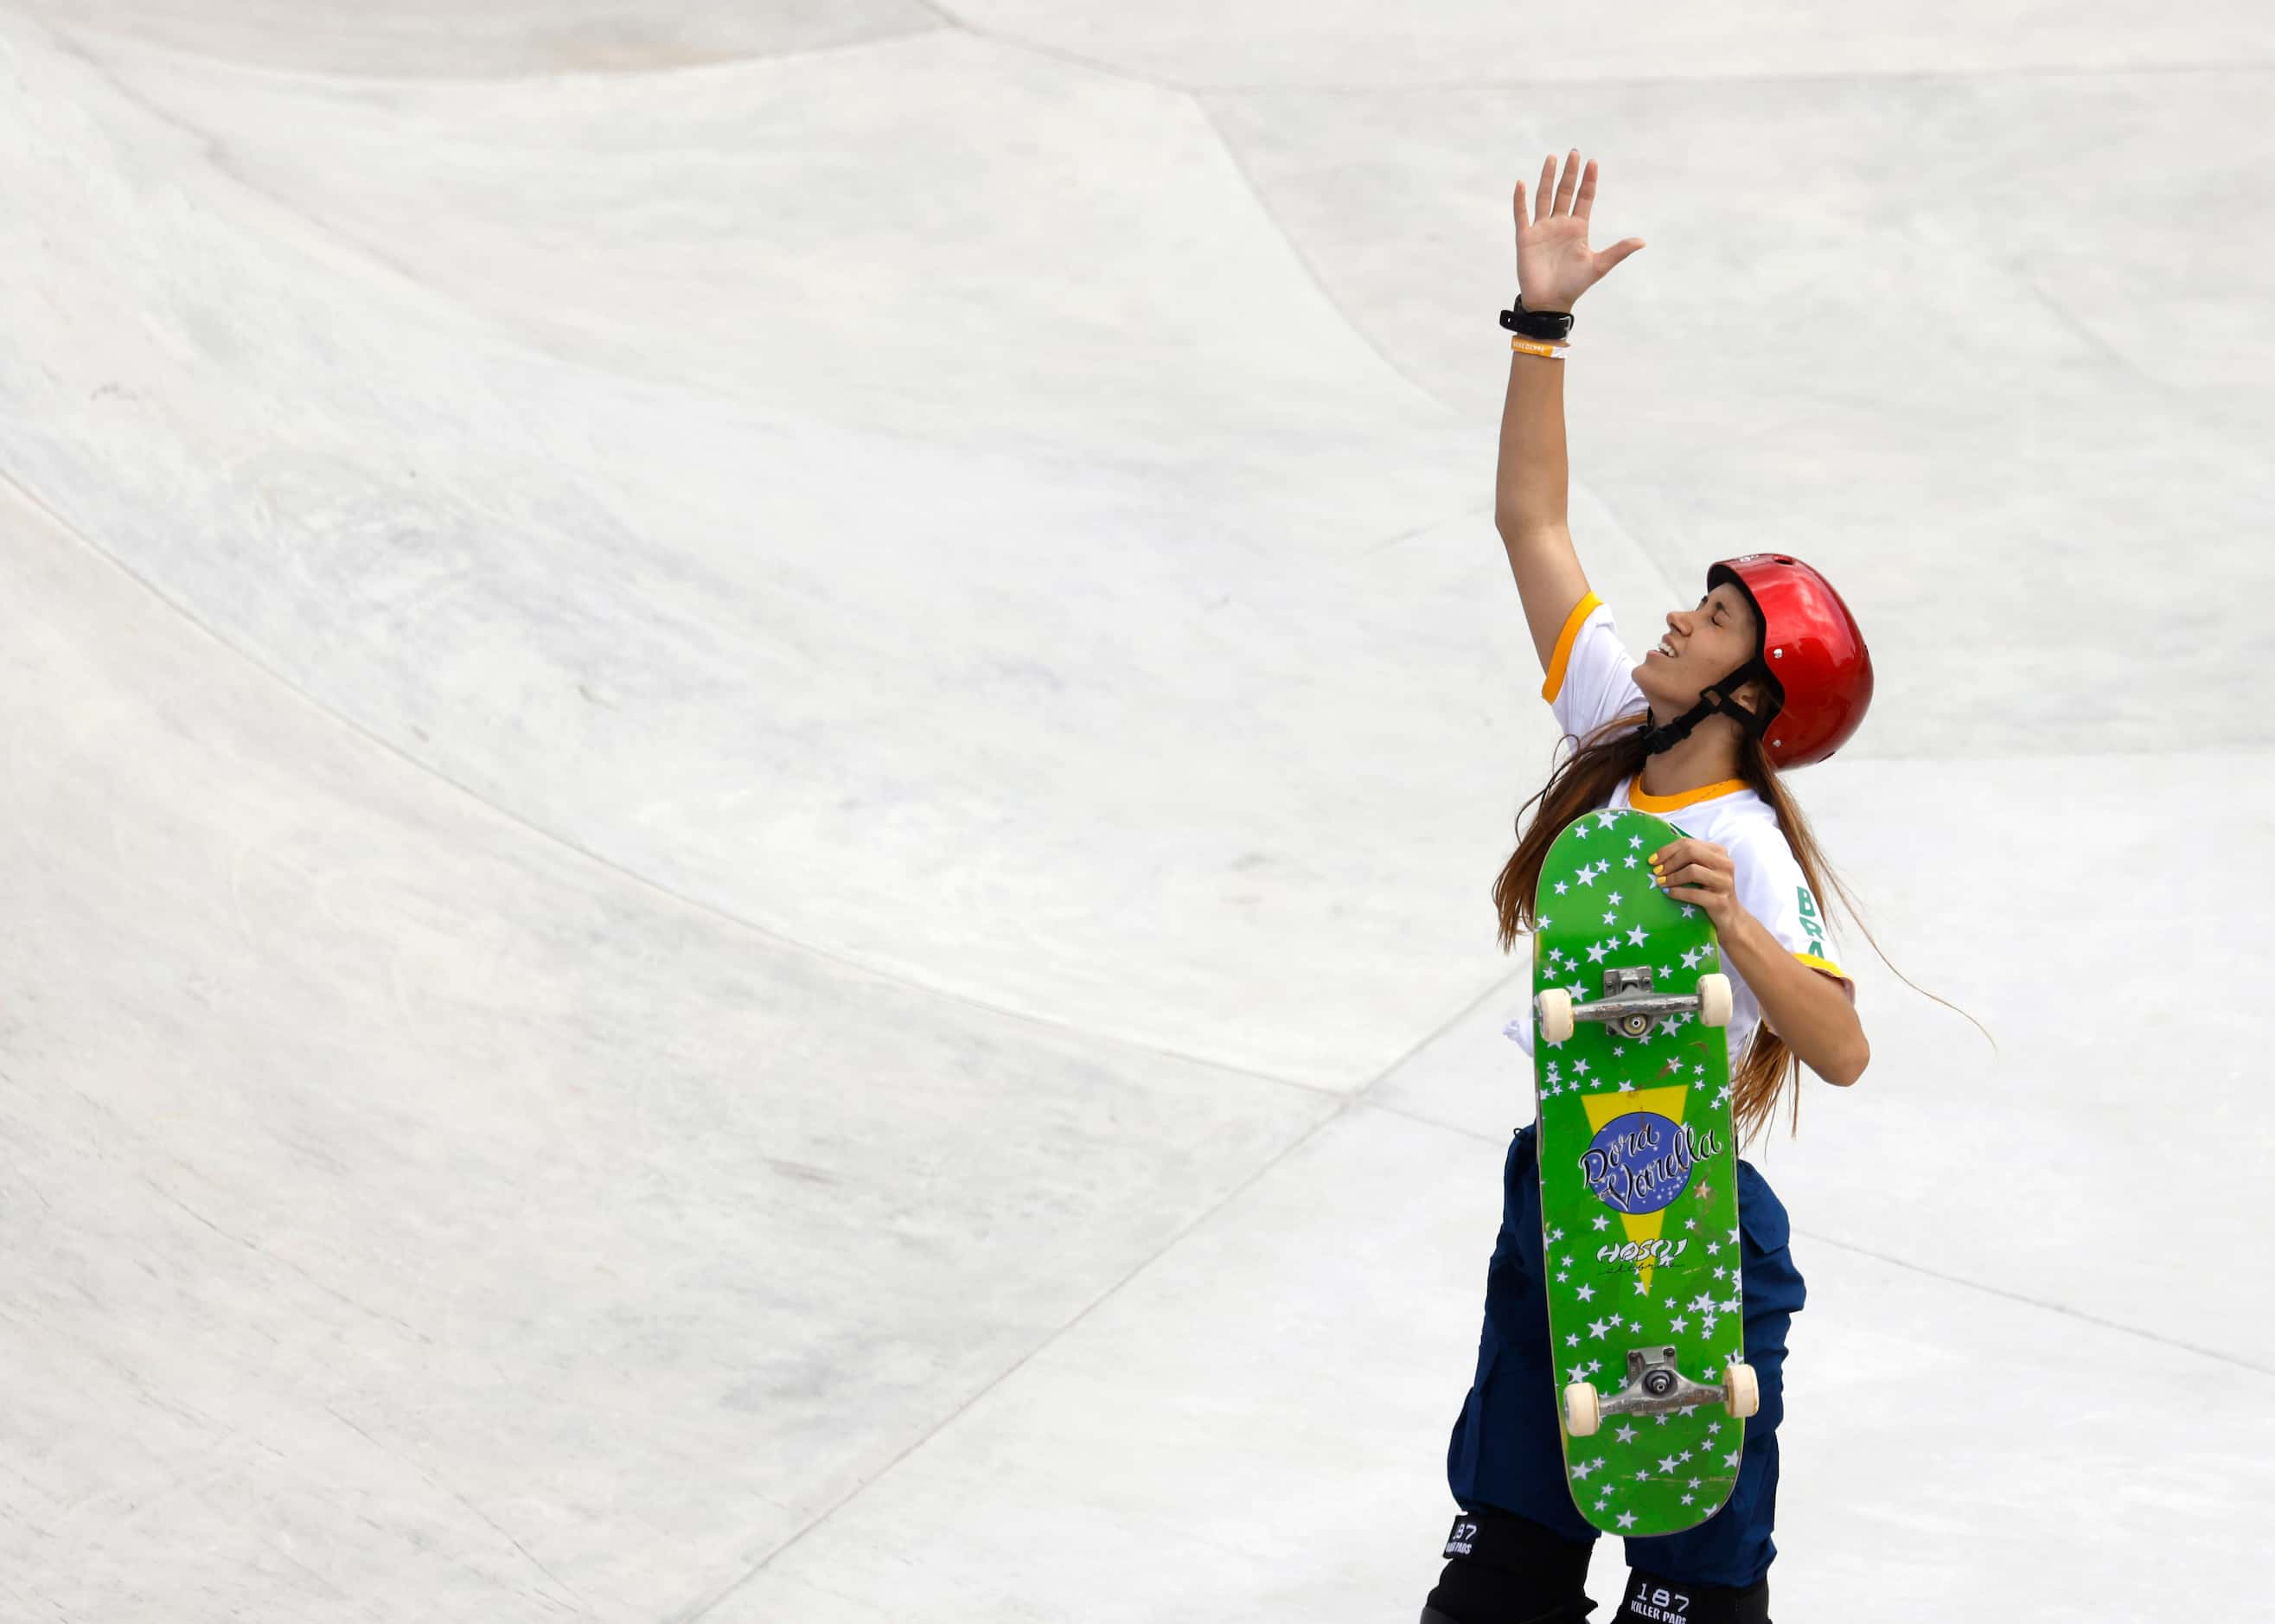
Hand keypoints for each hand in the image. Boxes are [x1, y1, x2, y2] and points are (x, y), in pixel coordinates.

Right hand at [1513, 150, 1645, 314]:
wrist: (1550, 303)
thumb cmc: (1574, 285)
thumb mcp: (1599, 265)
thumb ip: (1618, 251)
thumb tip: (1643, 241)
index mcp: (1578, 228)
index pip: (1584, 198)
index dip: (1589, 181)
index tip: (1593, 162)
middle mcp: (1560, 224)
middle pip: (1565, 192)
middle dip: (1570, 173)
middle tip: (1574, 152)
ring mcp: (1542, 229)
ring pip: (1544, 197)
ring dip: (1547, 178)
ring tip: (1551, 158)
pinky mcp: (1526, 237)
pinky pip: (1522, 214)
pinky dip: (1520, 200)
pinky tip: (1521, 183)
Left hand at [1648, 838, 1744, 932]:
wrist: (1730, 917)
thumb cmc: (1709, 891)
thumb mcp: (1702, 870)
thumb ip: (1686, 860)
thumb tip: (1657, 857)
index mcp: (1718, 852)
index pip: (1688, 843)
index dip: (1667, 850)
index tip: (1652, 860)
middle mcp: (1725, 864)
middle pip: (1690, 852)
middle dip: (1669, 862)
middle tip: (1656, 872)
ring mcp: (1724, 882)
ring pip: (1692, 871)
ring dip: (1672, 877)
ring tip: (1660, 883)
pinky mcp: (1721, 901)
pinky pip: (1694, 894)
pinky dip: (1677, 892)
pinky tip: (1668, 893)